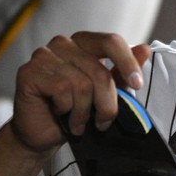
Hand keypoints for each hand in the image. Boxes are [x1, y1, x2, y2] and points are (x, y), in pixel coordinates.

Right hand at [11, 32, 149, 156]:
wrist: (43, 133)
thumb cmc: (74, 110)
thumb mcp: (105, 91)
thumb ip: (122, 71)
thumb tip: (145, 49)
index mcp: (84, 43)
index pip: (111, 42)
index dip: (128, 63)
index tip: (137, 85)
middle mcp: (63, 44)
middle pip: (99, 71)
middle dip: (107, 102)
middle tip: (105, 121)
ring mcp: (44, 55)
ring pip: (82, 84)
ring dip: (84, 111)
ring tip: (79, 122)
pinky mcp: (30, 72)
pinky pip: (62, 90)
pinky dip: (66, 109)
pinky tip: (61, 115)